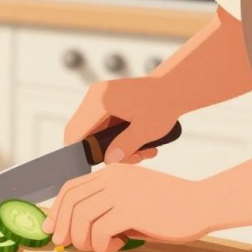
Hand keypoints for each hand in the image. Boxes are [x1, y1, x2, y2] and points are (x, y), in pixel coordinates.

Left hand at [41, 165, 212, 251]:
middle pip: (71, 202)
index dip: (56, 209)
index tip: (51, 228)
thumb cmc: (168, 208)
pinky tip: (120, 244)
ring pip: (81, 219)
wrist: (202, 204)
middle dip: (62, 227)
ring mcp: (120, 192)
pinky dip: (104, 245)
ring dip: (85, 240)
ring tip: (102, 246)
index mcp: (112, 173)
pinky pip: (100, 232)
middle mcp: (112, 178)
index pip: (71, 188)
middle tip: (64, 244)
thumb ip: (107, 211)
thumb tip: (74, 232)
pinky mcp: (129, 209)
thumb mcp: (132, 203)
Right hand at [66, 77, 181, 163]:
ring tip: (142, 153)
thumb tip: (108, 160)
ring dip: (115, 145)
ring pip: (95, 130)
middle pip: (84, 132)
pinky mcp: (107, 99)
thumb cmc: (164, 104)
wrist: (175, 86)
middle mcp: (95, 96)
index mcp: (100, 101)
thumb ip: (125, 147)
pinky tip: (139, 143)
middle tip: (130, 159)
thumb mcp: (146, 130)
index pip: (76, 130)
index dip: (79, 151)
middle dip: (105, 151)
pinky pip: (103, 123)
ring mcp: (100, 96)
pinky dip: (117, 136)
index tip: (88, 165)